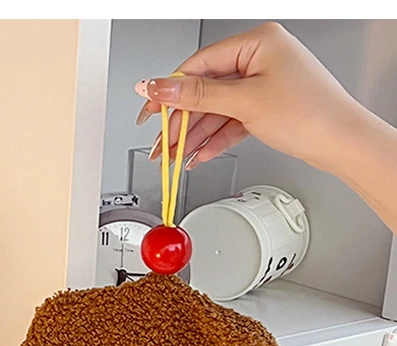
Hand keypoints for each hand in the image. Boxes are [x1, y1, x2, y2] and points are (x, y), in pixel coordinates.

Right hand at [135, 22, 369, 173]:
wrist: (341, 142)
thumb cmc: (310, 113)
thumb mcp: (245, 101)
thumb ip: (197, 95)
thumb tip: (159, 86)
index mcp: (257, 43)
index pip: (199, 65)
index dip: (170, 91)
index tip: (150, 110)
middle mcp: (259, 59)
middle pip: (205, 91)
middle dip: (181, 122)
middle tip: (161, 142)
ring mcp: (262, 84)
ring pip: (216, 110)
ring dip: (194, 136)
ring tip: (174, 156)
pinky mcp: (265, 108)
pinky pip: (230, 122)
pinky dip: (214, 140)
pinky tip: (198, 155)